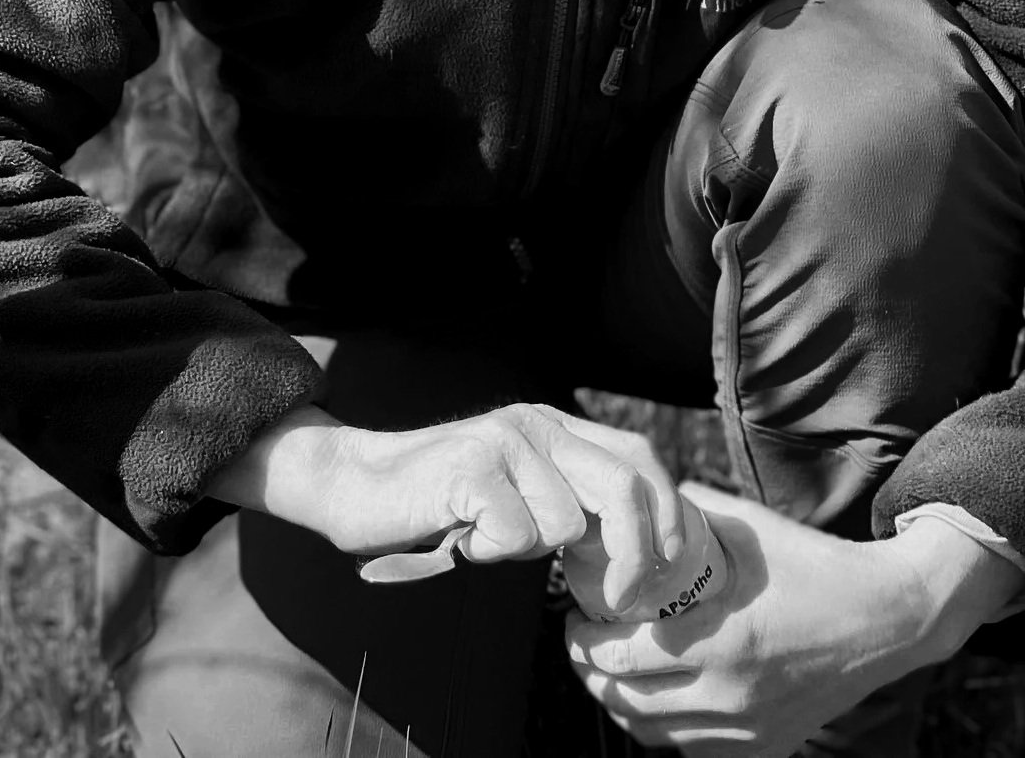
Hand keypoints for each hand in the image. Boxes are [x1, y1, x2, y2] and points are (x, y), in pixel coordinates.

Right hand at [216, 402, 684, 610]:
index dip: (666, 515)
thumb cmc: (441, 502)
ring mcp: (504, 440)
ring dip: (529, 551)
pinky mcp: (471, 466)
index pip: (639, 459)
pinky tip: (461, 535)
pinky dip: (491, 552)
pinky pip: (515, 537)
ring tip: (485, 535)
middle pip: (623, 488)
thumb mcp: (518, 491)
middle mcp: (537, 423)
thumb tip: (626, 550)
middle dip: (633, 555)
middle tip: (613, 600)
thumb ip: (567, 500)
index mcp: (555, 425)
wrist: (356, 482)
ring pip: (563, 526)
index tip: (668, 570)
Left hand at [565, 483, 1024, 754]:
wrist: (886, 619)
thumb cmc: (815, 567)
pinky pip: (690, 748)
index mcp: (722, 641)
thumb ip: (690, 516)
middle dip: (590, 672)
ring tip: (608, 670)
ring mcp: (747, 729)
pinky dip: (662, 726)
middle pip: (626, 703)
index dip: (583, 641)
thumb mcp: (749, 530)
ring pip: (653, 735)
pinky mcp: (764, 747)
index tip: (574, 616)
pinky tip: (655, 695)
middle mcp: (730, 696)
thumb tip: (640, 502)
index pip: (621, 659)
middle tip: (580, 641)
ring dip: (620, 704)